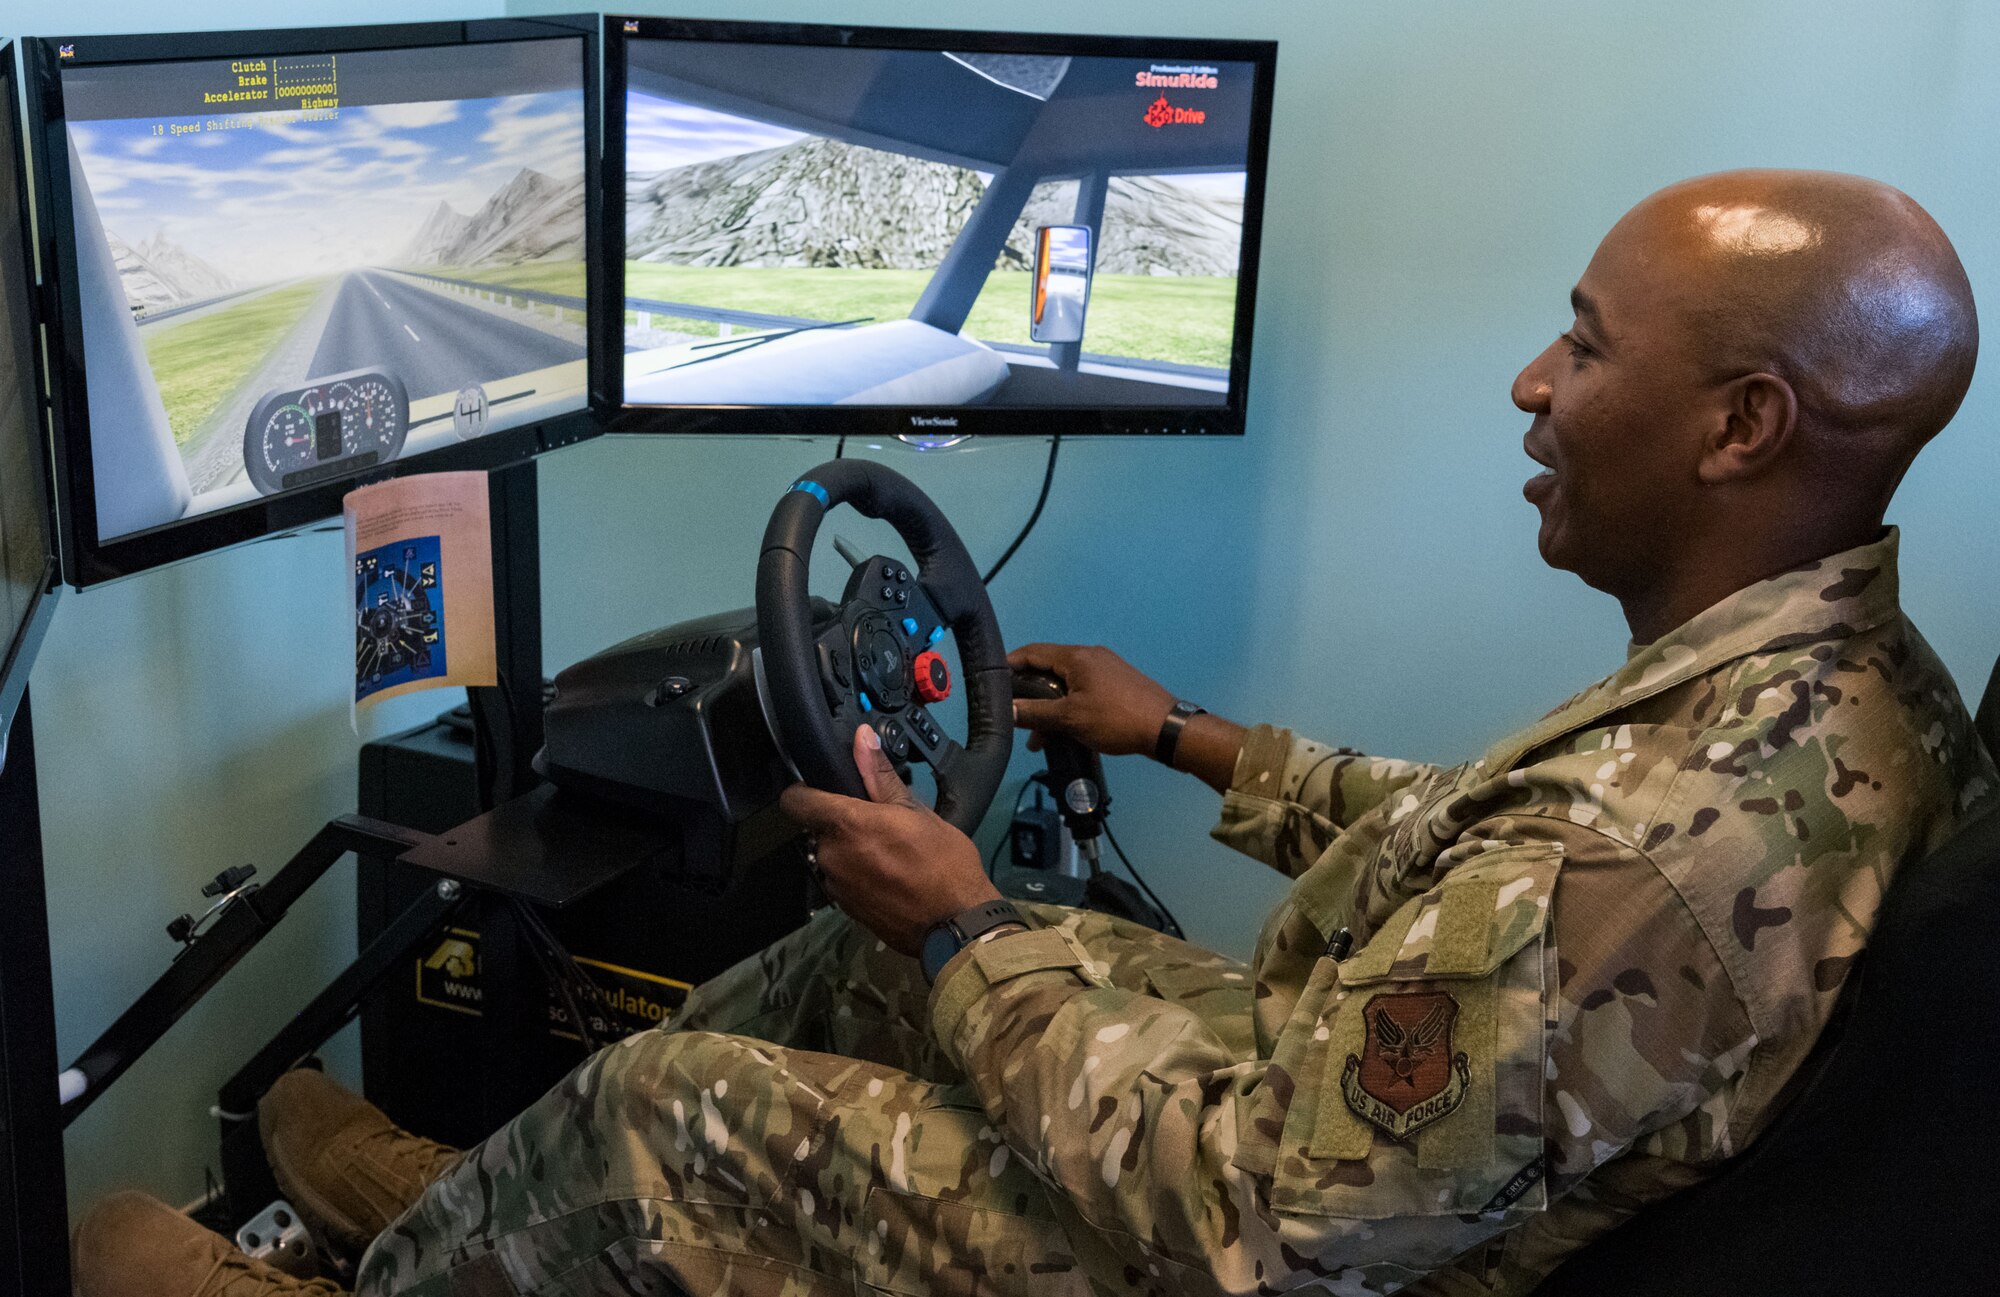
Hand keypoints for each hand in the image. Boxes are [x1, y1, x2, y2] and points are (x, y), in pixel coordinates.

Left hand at [778, 726, 1002, 956]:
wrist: (955, 924)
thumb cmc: (943, 862)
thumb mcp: (916, 811)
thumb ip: (880, 776)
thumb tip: (862, 737)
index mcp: (845, 825)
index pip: (795, 801)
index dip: (804, 791)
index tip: (825, 789)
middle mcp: (831, 855)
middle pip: (818, 829)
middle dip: (840, 824)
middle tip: (877, 824)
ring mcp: (836, 886)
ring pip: (831, 856)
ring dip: (849, 851)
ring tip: (887, 854)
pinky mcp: (845, 909)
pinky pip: (842, 881)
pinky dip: (857, 875)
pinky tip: (888, 878)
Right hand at [1007, 643, 1175, 757]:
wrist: (1165, 729)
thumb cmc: (1116, 718)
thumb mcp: (1070, 718)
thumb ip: (1035, 713)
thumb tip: (1007, 710)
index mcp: (1077, 657)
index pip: (1033, 652)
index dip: (1010, 664)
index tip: (993, 680)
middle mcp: (1090, 656)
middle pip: (1048, 670)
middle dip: (1030, 695)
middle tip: (1016, 718)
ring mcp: (1105, 670)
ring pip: (1066, 686)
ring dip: (1050, 709)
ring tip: (1039, 739)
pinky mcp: (1116, 685)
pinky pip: (1082, 692)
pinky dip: (1068, 709)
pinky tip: (1065, 734)